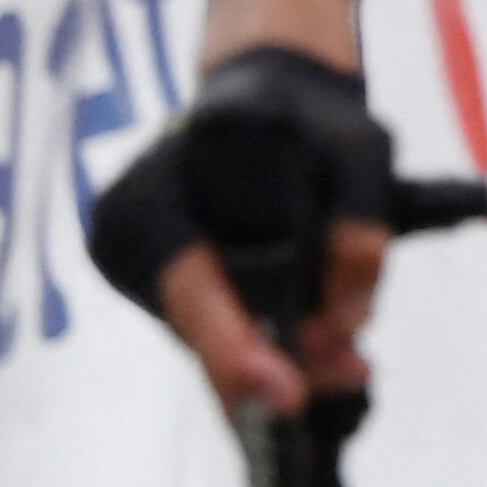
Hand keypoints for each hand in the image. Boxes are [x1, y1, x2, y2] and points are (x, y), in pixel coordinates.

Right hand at [87, 47, 393, 418]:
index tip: (284, 395)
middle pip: (198, 325)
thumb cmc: (313, 118)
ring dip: (272, 357)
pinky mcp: (145, 275)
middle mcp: (124, 223)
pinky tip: (309, 350)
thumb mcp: (362, 152)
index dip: (236, 348)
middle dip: (275, 362)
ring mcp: (126, 253)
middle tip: (354, 372)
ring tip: (346, 362)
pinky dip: (254, 342)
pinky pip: (204, 323)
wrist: (265, 91)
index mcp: (163, 179)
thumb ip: (361, 229)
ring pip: (203, 335)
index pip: (192, 284)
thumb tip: (345, 323)